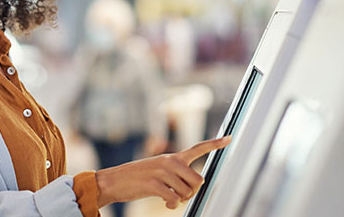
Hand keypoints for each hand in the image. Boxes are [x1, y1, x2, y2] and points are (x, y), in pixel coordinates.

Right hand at [95, 136, 230, 209]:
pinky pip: (174, 199)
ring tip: (166, 198)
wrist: (113, 181)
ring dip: (179, 200)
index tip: (230, 138)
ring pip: (187, 192)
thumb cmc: (138, 178)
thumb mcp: (157, 170)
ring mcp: (162, 172)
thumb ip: (175, 173)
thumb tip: (194, 186)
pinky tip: (164, 203)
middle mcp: (169, 161)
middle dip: (192, 192)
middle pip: (198, 180)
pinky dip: (171, 205)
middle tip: (179, 195)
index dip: (215, 144)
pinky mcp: (154, 184)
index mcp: (172, 157)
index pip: (197, 148)